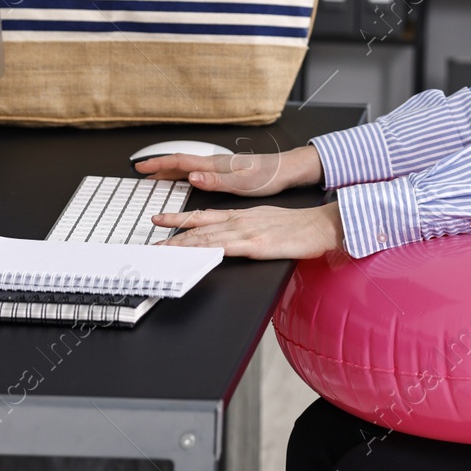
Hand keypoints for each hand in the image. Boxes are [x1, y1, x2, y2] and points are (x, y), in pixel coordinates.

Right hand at [135, 145, 322, 196]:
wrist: (286, 170)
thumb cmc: (268, 176)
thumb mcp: (242, 183)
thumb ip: (215, 180)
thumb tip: (192, 176)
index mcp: (215, 165)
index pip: (180, 161)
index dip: (158, 164)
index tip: (140, 166)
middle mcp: (215, 163)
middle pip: (180, 163)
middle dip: (158, 167)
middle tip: (140, 172)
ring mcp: (220, 166)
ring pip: (188, 167)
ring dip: (169, 171)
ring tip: (155, 177)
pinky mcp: (226, 172)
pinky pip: (198, 172)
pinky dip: (184, 175)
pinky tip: (184, 181)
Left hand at [155, 200, 344, 259]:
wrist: (319, 225)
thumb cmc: (297, 226)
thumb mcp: (266, 221)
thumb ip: (246, 227)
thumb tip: (232, 236)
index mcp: (240, 215)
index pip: (203, 216)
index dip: (179, 218)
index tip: (160, 220)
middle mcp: (239, 221)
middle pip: (199, 228)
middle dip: (173, 234)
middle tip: (152, 240)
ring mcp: (245, 232)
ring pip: (206, 237)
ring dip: (182, 244)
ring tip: (163, 250)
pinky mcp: (255, 245)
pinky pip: (225, 248)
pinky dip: (206, 250)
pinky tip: (194, 254)